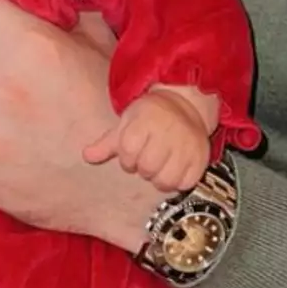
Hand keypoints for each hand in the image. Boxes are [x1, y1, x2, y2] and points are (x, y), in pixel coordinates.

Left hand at [84, 87, 211, 191]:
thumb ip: (106, 143)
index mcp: (144, 122)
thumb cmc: (150, 115)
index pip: (128, 155)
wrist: (184, 104)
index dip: (128, 157)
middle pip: (147, 169)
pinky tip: (175, 167)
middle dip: (144, 167)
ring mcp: (186, 145)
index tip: (133, 148)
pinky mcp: (200, 158)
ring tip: (160, 164)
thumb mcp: (126, 123)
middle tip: (148, 156)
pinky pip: (185, 183)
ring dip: (160, 177)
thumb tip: (86, 156)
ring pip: (166, 180)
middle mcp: (167, 132)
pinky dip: (179, 180)